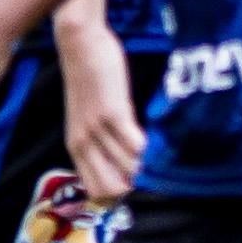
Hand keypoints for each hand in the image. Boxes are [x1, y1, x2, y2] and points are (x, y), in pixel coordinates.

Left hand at [54, 19, 147, 206]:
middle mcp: (83, 143)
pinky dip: (151, 151)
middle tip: (154, 181)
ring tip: (164, 167)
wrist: (80, 44)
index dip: (118, 198)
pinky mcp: (113, 113)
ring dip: (147, 170)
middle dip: (134, 189)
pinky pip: (135, 145)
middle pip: (111, 188)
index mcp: (76, 146)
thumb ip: (101, 138)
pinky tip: (162, 146)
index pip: (95, 190)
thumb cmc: (89, 77)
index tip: (138, 191)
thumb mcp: (87, 115)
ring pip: (127, 168)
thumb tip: (127, 158)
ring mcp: (97, 130)